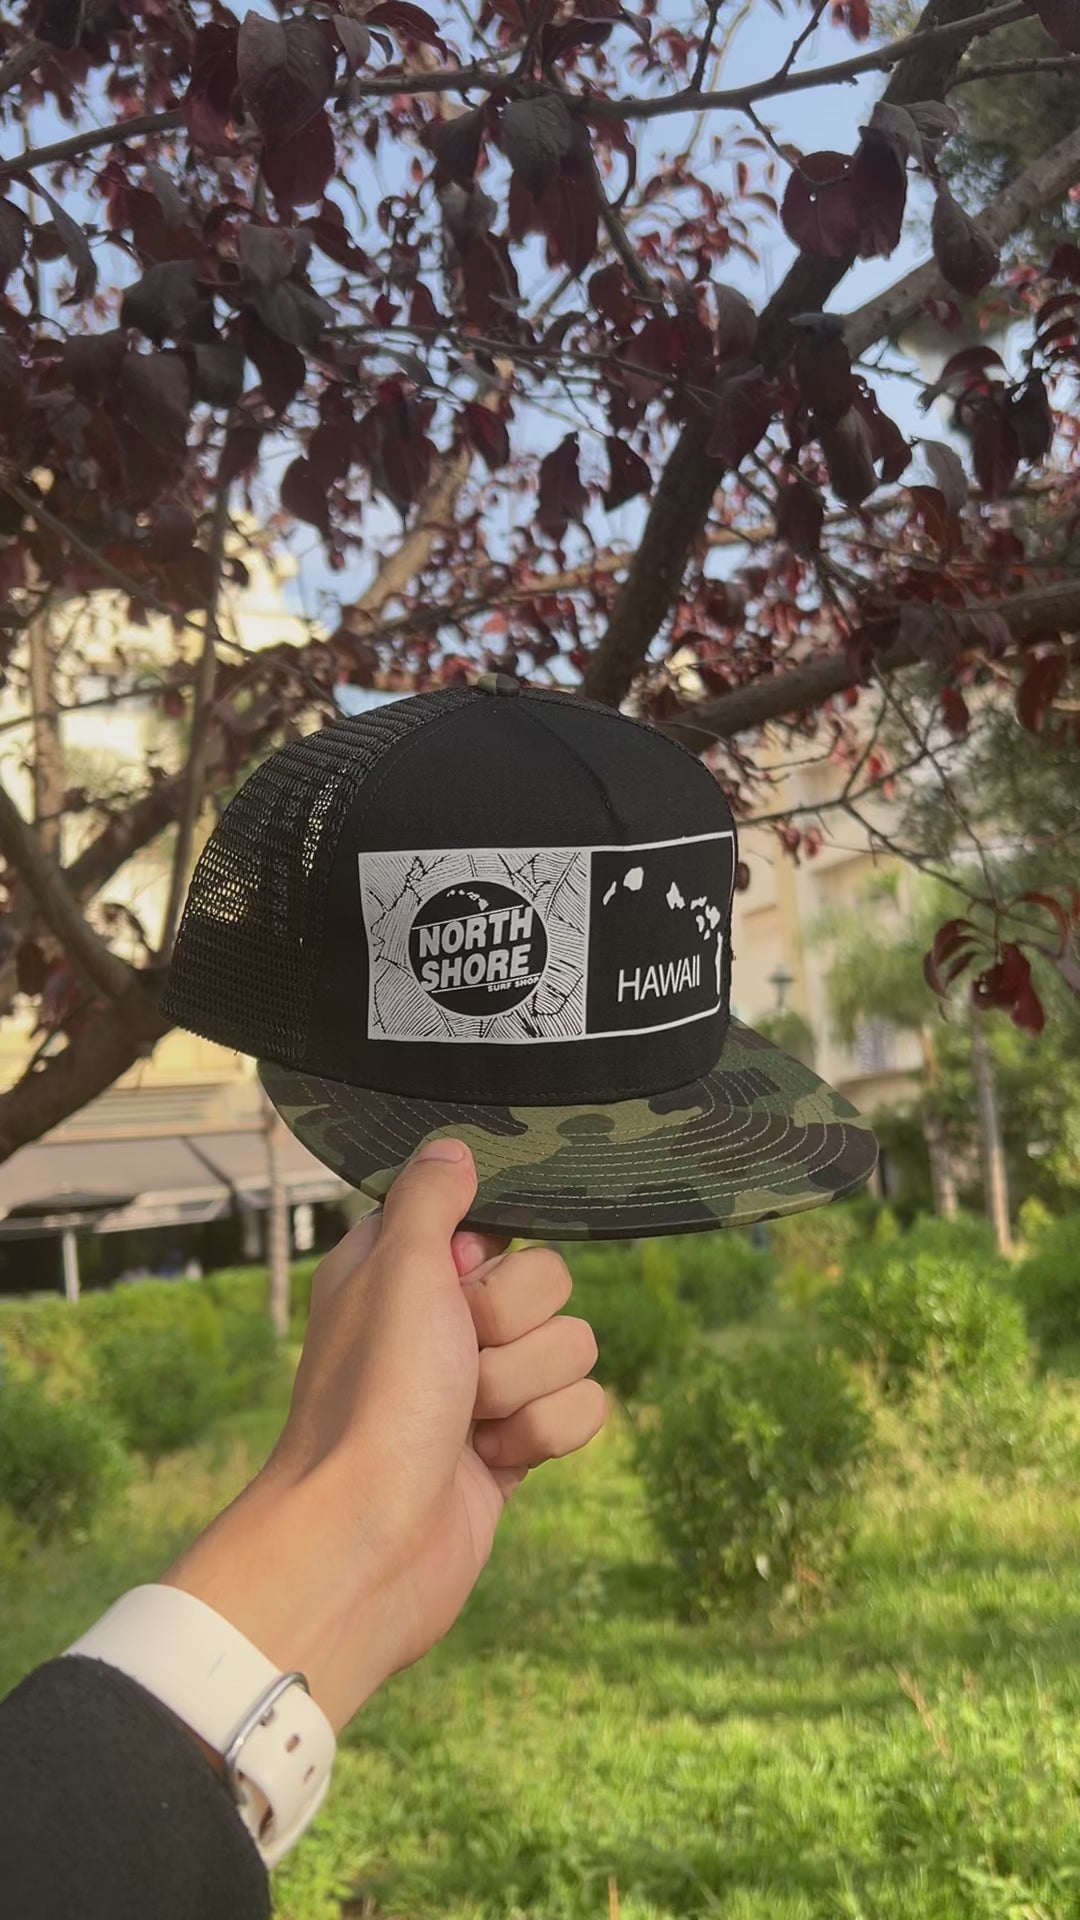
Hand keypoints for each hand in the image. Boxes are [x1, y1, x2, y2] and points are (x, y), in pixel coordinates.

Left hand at [161, 1140, 606, 1733]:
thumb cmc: (371, 1400)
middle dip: (515, 1327)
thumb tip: (451, 1147)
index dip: (489, 1258)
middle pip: (552, 1283)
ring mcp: (481, 1389)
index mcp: (404, 1272)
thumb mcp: (395, 1268)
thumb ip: (430, 1199)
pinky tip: (493, 1462)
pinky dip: (544, 1437)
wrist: (367, 1541)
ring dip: (525, 1387)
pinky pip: (582, 1411)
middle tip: (458, 1361)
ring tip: (468, 1422)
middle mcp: (443, 1324)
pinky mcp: (513, 1449)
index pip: (498, 1224)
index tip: (456, 1282)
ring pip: (574, 1348)